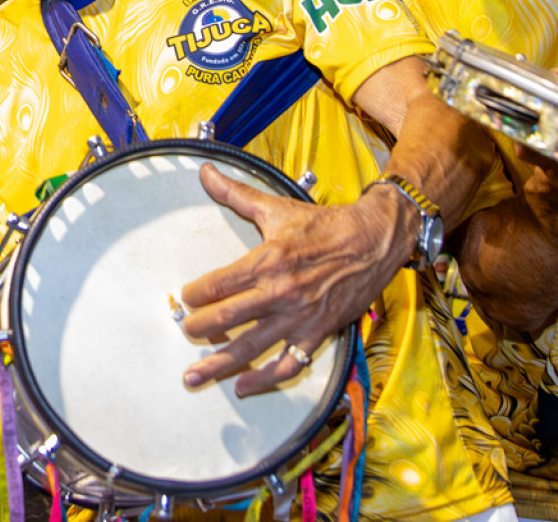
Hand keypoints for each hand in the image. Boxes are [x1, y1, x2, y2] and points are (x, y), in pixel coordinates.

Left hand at [177, 164, 410, 395]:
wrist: (374, 241)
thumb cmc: (324, 225)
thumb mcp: (277, 207)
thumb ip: (236, 193)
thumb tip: (205, 172)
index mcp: (267, 261)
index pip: (218, 284)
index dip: (194, 294)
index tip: (185, 297)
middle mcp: (281, 292)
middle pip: (227, 318)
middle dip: (199, 328)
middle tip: (184, 332)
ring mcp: (299, 317)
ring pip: (252, 348)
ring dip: (220, 364)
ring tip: (194, 377)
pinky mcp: (317, 334)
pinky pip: (288, 365)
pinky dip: (264, 380)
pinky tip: (243, 386)